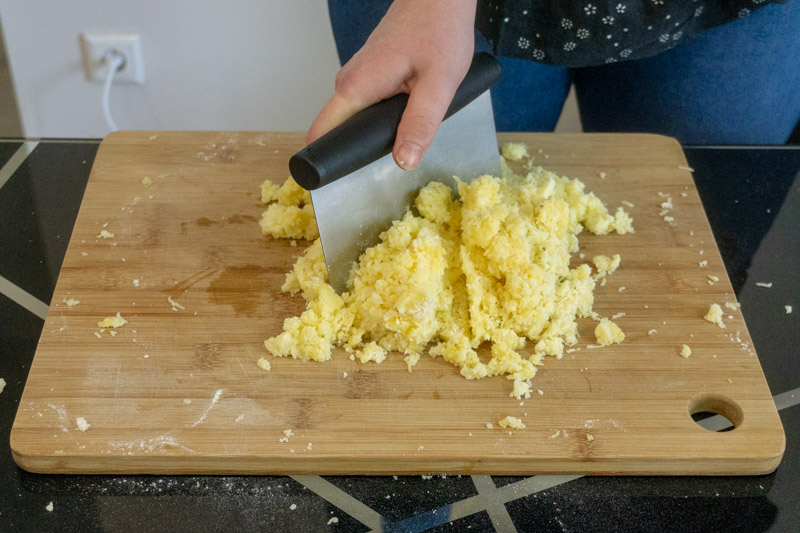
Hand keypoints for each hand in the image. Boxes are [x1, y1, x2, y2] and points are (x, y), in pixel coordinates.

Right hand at [306, 0, 476, 170]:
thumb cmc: (439, 31)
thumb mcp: (439, 85)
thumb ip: (420, 125)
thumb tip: (403, 161)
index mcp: (357, 88)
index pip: (322, 134)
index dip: (327, 162)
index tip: (341, 183)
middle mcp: (348, 83)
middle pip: (340, 132)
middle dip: (363, 150)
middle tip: (398, 153)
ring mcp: (356, 79)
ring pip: (355, 120)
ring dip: (376, 133)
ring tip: (408, 130)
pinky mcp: (367, 76)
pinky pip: (365, 108)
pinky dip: (383, 117)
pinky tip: (406, 112)